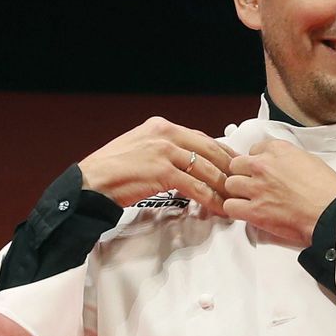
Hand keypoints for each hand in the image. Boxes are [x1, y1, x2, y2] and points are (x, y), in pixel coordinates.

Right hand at [78, 117, 231, 210]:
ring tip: (236, 200)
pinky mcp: (163, 171)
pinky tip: (220, 209)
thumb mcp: (141, 149)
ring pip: (207, 170)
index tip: (237, 165)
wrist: (91, 183)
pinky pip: (197, 187)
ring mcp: (164, 151)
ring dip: (224, 187)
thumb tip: (188, 161)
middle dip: (230, 169)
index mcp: (161, 127)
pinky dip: (211, 199)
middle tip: (245, 184)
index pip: (202, 138)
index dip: (223, 153)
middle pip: (210, 150)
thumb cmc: (113, 171)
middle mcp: (165, 134)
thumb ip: (165, 150)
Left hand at [222, 136, 335, 247]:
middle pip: (237, 165)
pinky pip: (230, 207)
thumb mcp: (312, 161)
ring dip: (238, 193)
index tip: (262, 172)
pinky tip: (247, 213)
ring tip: (251, 201)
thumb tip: (283, 167)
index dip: (257, 163)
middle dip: (244, 175)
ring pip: (230, 184)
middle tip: (255, 186)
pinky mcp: (254, 211)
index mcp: (278, 150)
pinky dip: (236, 210)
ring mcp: (256, 188)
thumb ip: (289, 160)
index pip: (253, 150)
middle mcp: (263, 165)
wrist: (332, 215)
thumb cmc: (329, 192)